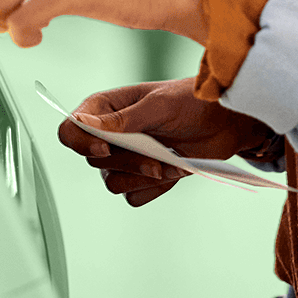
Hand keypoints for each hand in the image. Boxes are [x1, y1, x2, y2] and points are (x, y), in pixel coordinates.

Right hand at [58, 78, 278, 207]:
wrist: (226, 122)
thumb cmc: (194, 101)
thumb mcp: (160, 105)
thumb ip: (124, 118)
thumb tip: (83, 124)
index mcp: (108, 108)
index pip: (71, 129)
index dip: (81, 142)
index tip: (105, 148)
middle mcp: (112, 133)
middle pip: (94, 162)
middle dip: (128, 161)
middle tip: (157, 155)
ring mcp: (127, 157)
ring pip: (113, 183)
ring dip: (144, 176)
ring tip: (171, 161)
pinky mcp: (143, 178)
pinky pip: (134, 196)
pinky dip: (155, 188)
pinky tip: (175, 170)